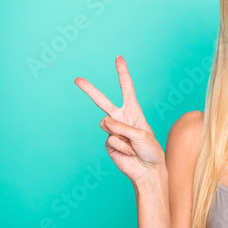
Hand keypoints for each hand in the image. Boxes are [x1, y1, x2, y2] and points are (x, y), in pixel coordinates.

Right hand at [74, 55, 165, 185]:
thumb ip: (122, 127)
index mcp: (133, 111)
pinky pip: (110, 139)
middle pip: (102, 101)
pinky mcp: (108, 143)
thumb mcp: (141, 134)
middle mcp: (121, 118)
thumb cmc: (150, 149)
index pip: (127, 88)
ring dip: (122, 135)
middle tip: (77, 79)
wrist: (147, 170)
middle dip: (89, 90)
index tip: (118, 58)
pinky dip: (122, 146)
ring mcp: (113, 130)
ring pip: (107, 124)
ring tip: (133, 144)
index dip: (122, 73)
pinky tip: (128, 152)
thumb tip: (103, 122)